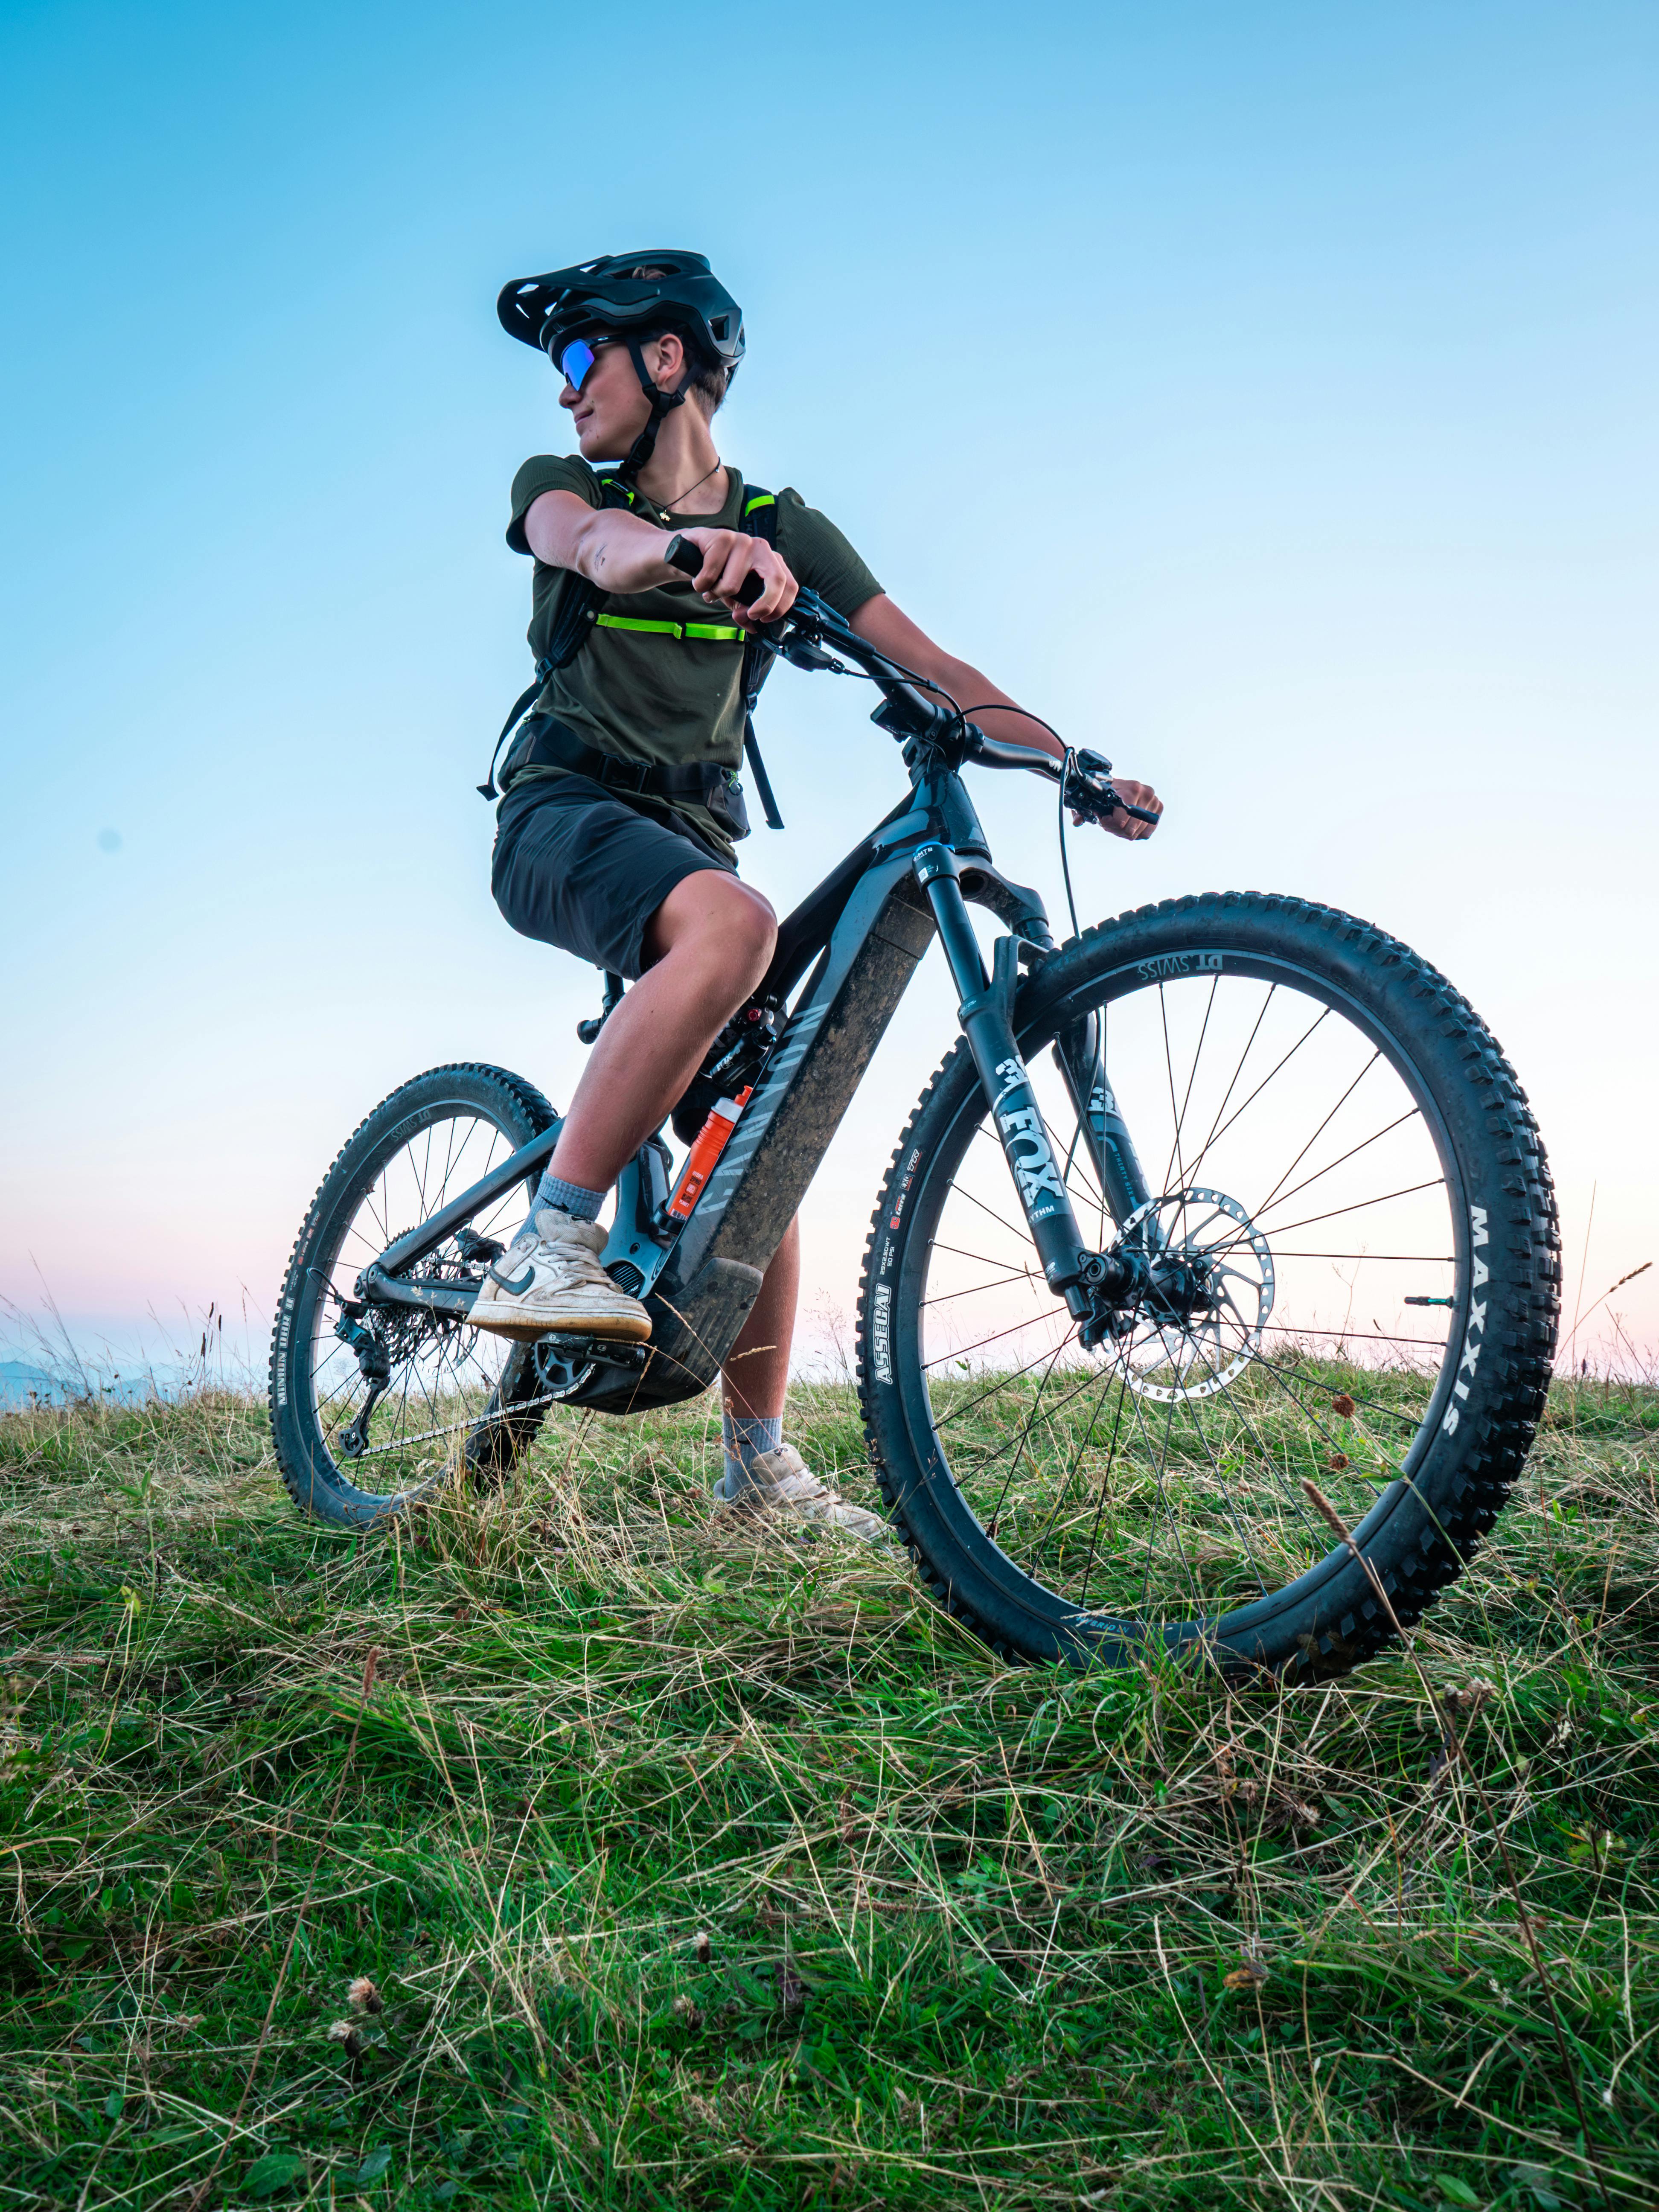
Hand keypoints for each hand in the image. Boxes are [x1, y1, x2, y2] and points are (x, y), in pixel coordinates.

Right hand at [670, 528, 798, 624]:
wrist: (690, 550)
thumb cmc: (719, 573)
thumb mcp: (736, 596)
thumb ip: (746, 611)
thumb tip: (753, 627)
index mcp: (772, 561)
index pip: (790, 585)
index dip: (780, 607)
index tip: (764, 620)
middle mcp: (762, 548)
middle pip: (776, 580)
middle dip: (763, 605)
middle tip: (746, 615)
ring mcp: (743, 541)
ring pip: (733, 584)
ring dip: (716, 595)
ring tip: (710, 590)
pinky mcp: (722, 537)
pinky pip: (710, 575)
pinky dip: (701, 585)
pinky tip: (699, 580)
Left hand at [1079, 778, 1161, 841]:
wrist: (1119, 786)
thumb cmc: (1105, 794)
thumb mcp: (1092, 801)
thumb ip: (1082, 812)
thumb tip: (1077, 821)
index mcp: (1131, 788)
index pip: (1121, 821)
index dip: (1109, 824)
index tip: (1103, 819)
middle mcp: (1147, 793)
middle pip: (1130, 829)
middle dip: (1116, 829)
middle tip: (1110, 822)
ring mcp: (1154, 801)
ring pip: (1138, 833)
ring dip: (1125, 832)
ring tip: (1118, 823)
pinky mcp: (1158, 809)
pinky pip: (1147, 833)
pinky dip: (1136, 833)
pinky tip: (1128, 825)